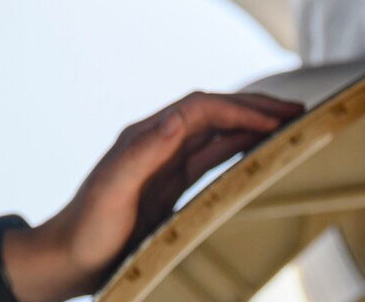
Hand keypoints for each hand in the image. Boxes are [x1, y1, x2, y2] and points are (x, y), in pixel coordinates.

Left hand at [4, 91, 301, 301]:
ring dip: (247, 125)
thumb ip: (141, 154)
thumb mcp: (112, 190)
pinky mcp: (167, 186)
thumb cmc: (87, 228)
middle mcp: (155, 144)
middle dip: (251, 109)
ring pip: (212, 134)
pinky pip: (207, 159)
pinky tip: (253, 152)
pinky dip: (234, 150)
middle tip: (295, 112)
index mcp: (144, 138)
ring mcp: (162, 164)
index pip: (199, 110)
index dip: (238, 108)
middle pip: (210, 114)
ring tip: (285, 125)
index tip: (276, 115)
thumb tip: (174, 118)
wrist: (68, 256)